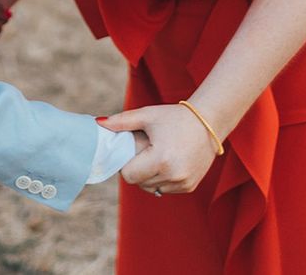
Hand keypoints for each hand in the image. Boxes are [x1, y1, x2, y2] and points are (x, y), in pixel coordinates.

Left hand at [102, 104, 218, 195]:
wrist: (207, 123)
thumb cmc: (174, 117)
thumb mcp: (147, 115)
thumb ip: (121, 121)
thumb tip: (98, 123)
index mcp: (161, 159)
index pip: (129, 175)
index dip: (126, 163)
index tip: (133, 150)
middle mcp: (173, 175)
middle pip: (139, 183)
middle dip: (138, 169)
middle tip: (146, 150)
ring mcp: (183, 183)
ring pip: (152, 189)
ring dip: (150, 176)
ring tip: (158, 154)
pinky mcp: (189, 187)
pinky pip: (165, 189)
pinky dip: (162, 179)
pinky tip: (169, 161)